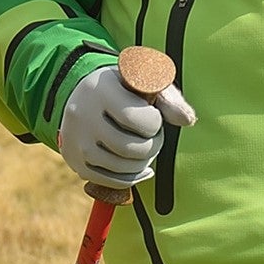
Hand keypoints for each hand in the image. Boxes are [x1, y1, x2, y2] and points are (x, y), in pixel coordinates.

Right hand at [56, 57, 196, 192]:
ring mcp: (76, 141)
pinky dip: (132, 177)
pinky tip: (140, 167)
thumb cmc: (123, 88)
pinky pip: (112, 181)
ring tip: (145, 148)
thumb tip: (187, 120)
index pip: (139, 120)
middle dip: (152, 145)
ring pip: (123, 167)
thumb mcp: (144, 82)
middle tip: (153, 136)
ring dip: (144, 162)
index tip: (152, 116)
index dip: (155, 123)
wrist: (82, 97)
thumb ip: (169, 98)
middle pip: (131, 148)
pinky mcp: (76, 162)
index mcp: (101, 89)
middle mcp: (82, 115)